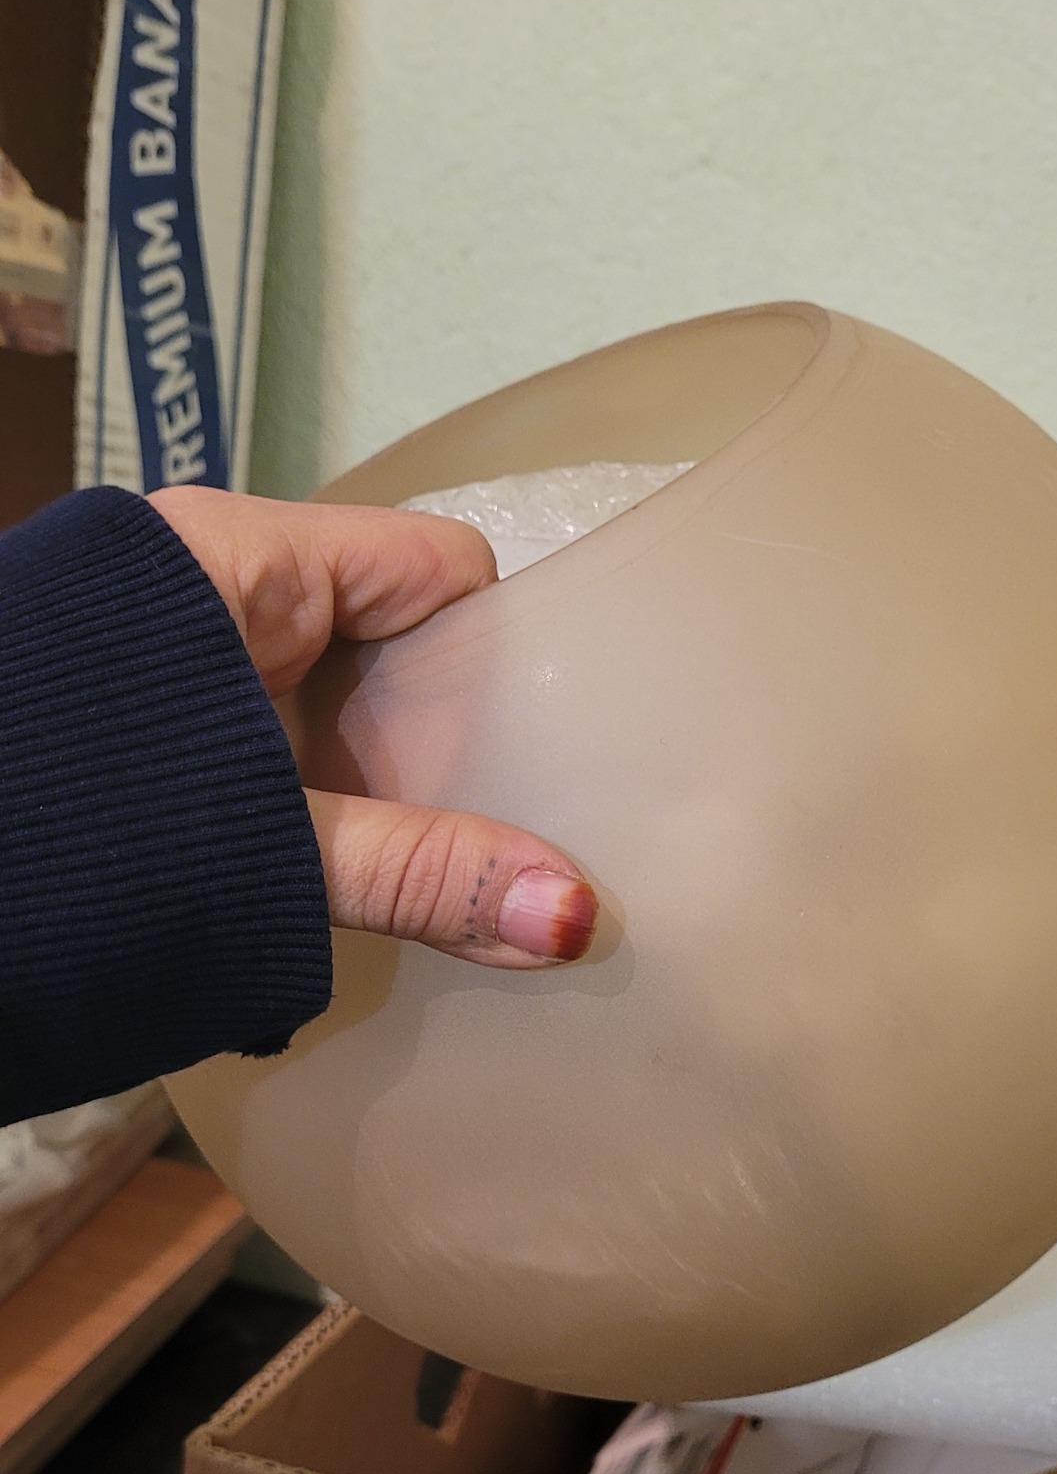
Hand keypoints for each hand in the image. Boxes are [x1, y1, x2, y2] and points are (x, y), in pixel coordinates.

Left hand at [149, 485, 597, 968]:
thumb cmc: (64, 824)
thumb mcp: (269, 845)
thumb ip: (421, 872)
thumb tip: (574, 914)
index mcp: (246, 558)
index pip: (438, 567)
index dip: (502, 654)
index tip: (544, 755)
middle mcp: (206, 581)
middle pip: (387, 640)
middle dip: (439, 743)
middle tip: (497, 839)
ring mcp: (165, 650)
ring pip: (319, 700)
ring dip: (365, 789)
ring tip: (418, 875)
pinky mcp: (129, 715)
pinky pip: (254, 739)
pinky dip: (294, 805)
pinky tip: (315, 879)